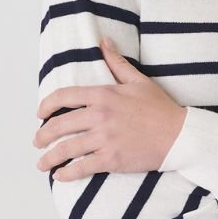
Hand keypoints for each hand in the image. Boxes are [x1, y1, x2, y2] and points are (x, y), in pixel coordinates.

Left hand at [33, 36, 186, 180]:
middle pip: (59, 125)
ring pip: (67, 149)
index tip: (40, 114)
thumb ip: (117, 63)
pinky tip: (59, 176)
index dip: (46, 105)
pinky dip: (68, 173)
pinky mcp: (112, 159)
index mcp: (103, 95)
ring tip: (42, 163)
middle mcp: (100, 116)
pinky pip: (82, 167)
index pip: (64, 97)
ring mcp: (105, 139)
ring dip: (49, 158)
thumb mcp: (139, 81)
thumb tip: (103, 42)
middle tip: (37, 141)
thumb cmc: (160, 108)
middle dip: (43, 135)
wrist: (180, 135)